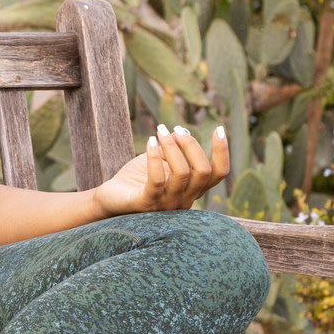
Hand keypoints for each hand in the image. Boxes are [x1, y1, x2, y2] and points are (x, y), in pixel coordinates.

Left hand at [92, 124, 230, 215]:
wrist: (110, 198)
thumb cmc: (137, 178)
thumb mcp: (160, 161)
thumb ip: (174, 149)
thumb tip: (183, 131)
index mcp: (192, 189)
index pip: (218, 174)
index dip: (222, 151)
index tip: (219, 128)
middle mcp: (184, 200)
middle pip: (203, 171)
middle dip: (191, 144)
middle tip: (175, 129)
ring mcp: (166, 204)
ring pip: (182, 173)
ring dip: (172, 146)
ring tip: (160, 130)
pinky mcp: (146, 204)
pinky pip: (157, 180)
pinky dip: (155, 156)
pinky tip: (150, 141)